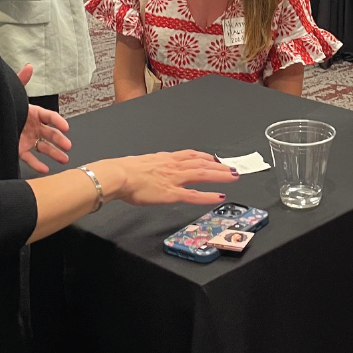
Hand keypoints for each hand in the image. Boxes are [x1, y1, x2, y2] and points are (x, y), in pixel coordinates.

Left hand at [15, 64, 71, 172]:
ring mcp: (28, 139)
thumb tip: (29, 66)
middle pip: (50, 134)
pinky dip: (37, 164)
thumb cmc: (5, 107)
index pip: (50, 116)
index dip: (58, 121)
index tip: (66, 127)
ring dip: (55, 154)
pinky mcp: (20, 150)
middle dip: (60, 140)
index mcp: (34, 113)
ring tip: (64, 159)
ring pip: (44, 148)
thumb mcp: (14, 93)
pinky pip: (30, 158)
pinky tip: (45, 169)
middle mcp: (34, 127)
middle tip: (68, 146)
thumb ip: (21, 80)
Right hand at [96, 150, 237, 206]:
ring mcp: (174, 179)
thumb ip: (148, 166)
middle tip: (232, 168)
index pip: (190, 155)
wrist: (119, 175)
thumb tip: (146, 168)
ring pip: (202, 175)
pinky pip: (194, 195)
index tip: (214, 159)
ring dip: (220, 175)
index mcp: (165, 159)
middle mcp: (173, 166)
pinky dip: (209, 196)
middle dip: (219, 166)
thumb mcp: (139, 163)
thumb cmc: (124, 171)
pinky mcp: (172, 193)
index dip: (204, 157)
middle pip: (201, 164)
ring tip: (233, 177)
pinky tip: (219, 197)